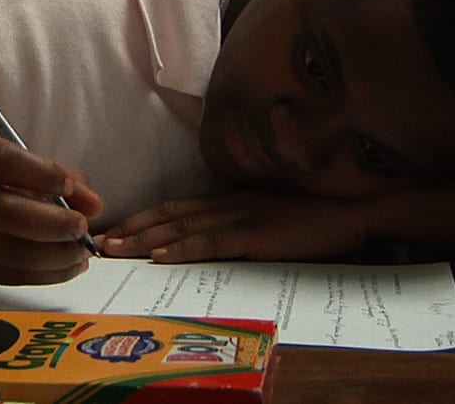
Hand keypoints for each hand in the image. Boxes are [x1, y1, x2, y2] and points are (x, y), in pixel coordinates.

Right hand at [0, 134, 101, 285]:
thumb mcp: (7, 162)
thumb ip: (52, 174)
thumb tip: (93, 204)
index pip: (5, 161)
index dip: (43, 174)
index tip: (72, 186)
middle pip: (9, 214)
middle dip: (55, 224)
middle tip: (83, 227)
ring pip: (13, 253)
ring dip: (58, 256)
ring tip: (82, 251)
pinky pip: (11, 276)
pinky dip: (48, 274)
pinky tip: (69, 266)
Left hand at [98, 188, 367, 262]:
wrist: (354, 207)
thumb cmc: (317, 216)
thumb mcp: (271, 215)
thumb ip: (242, 223)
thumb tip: (215, 240)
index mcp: (231, 199)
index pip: (177, 206)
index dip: (144, 216)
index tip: (116, 227)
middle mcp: (229, 203)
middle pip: (170, 213)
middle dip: (133, 227)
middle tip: (100, 239)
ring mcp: (242, 216)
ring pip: (182, 226)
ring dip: (146, 238)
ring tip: (116, 248)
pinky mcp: (257, 234)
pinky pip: (213, 242)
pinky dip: (183, 248)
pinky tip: (161, 255)